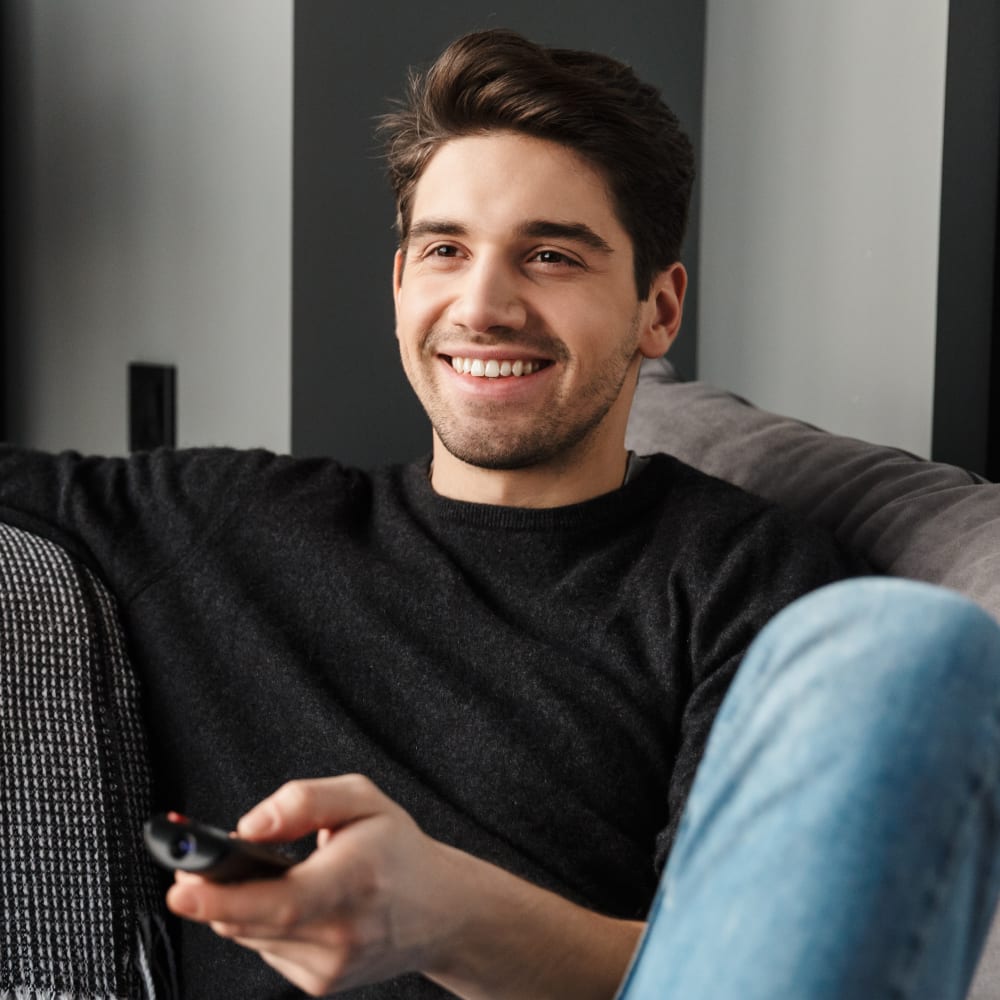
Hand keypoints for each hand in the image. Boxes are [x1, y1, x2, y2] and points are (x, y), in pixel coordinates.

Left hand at [166, 774, 462, 994]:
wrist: (440, 911)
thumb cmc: (397, 849)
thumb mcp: (362, 799)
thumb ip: (304, 801)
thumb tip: (248, 827)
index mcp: (356, 879)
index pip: (282, 901)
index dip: (224, 897)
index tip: (182, 887)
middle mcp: (343, 932)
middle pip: (251, 921)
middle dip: (210, 891)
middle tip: (190, 863)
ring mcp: (330, 967)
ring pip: (249, 936)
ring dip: (237, 905)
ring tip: (257, 873)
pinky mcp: (319, 984)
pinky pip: (265, 949)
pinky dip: (261, 923)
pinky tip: (287, 901)